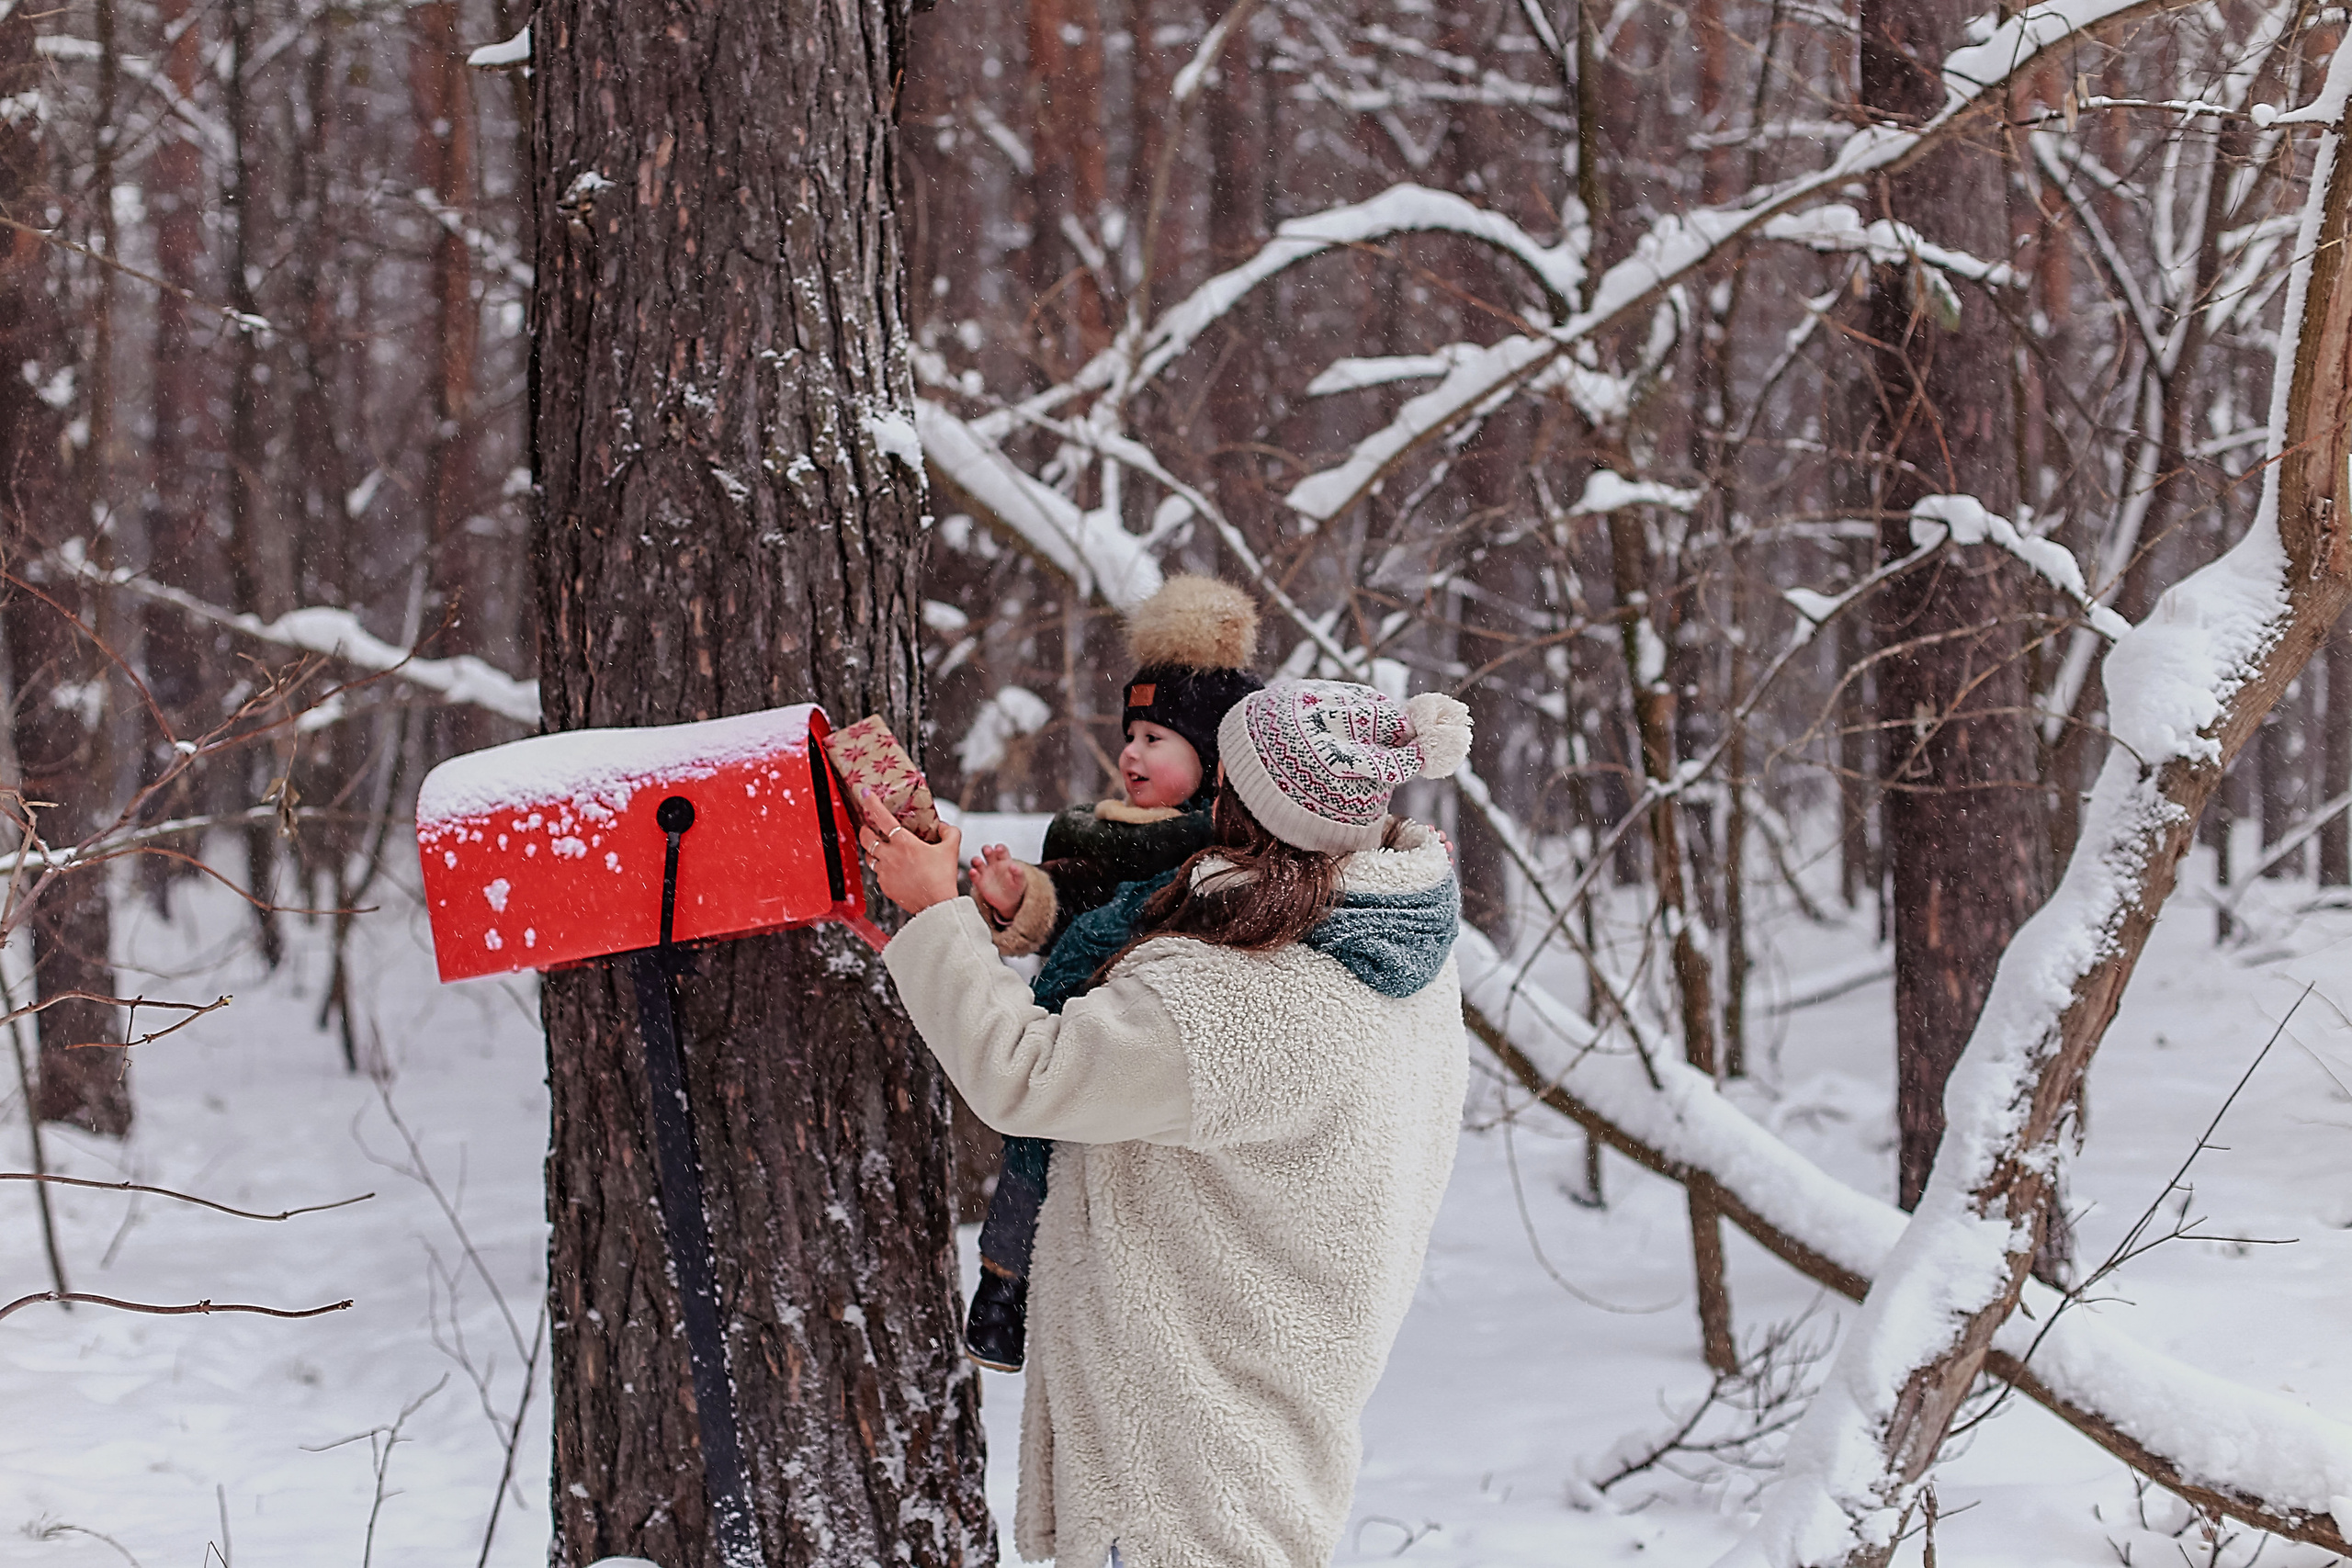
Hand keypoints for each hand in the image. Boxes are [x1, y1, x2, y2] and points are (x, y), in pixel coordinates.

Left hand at [854, 787, 963, 913]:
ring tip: (880, 849)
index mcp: (904, 843)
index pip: (882, 817)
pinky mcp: (884, 885)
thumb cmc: (943, 877)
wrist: (936, 905)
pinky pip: (878, 873)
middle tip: (868, 827)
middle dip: (864, 829)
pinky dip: (882, 868)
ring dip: (872, 850)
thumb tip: (943, 826)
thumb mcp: (952, 849)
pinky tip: (893, 869)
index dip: (871, 804)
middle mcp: (890, 855)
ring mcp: (884, 871)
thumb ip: (949, 832)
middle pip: (866, 837)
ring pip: (869, 856)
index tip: (866, 795)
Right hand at [969, 844, 1026, 918]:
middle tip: (988, 851)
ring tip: (978, 861)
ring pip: (978, 863)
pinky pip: (974, 876)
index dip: (1000, 848)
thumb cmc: (1015, 886)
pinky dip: (972, 874)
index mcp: (1004, 860)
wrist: (1009, 901)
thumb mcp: (1020, 880)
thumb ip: (1018, 873)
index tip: (999, 849)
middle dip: (987, 850)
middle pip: (988, 853)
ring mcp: (985, 872)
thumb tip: (1015, 867)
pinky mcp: (979, 882)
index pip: (1002, 850)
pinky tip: (973, 872)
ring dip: (977, 860)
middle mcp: (993, 863)